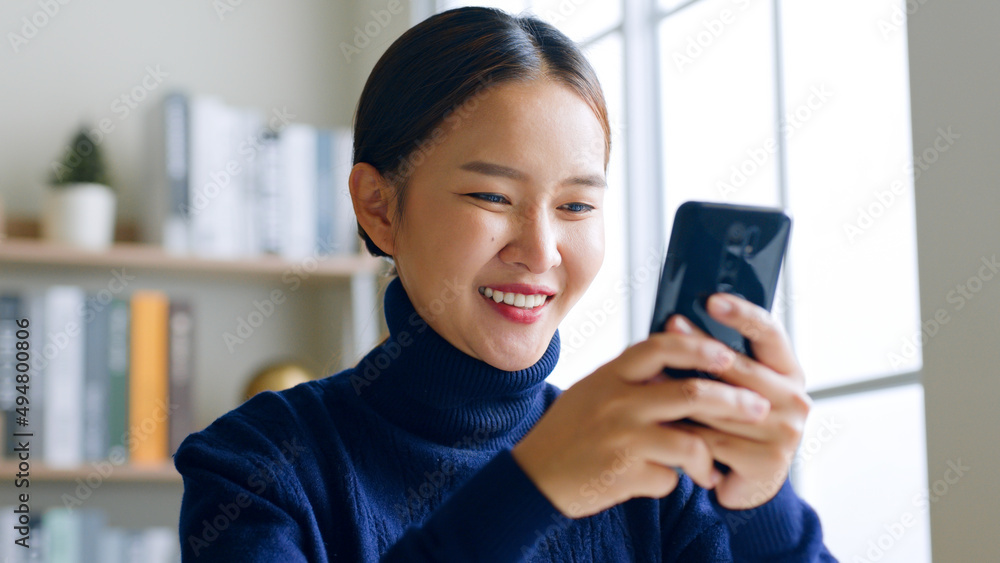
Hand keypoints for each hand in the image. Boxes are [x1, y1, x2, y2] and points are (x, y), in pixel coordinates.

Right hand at [510, 319, 772, 518]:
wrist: (533, 476)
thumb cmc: (568, 431)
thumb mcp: (593, 390)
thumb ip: (630, 378)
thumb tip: (677, 361)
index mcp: (610, 376)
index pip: (660, 347)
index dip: (698, 347)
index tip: (727, 354)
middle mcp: (617, 403)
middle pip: (690, 393)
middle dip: (733, 401)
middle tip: (759, 407)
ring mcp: (622, 439)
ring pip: (690, 442)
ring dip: (710, 456)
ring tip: (714, 466)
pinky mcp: (624, 473)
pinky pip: (669, 478)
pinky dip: (676, 482)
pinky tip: (672, 484)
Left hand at [665, 293, 811, 509]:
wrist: (742, 484)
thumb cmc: (732, 426)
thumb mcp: (733, 387)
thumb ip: (720, 360)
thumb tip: (679, 320)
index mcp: (789, 373)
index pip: (770, 333)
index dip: (742, 314)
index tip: (712, 299)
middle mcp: (795, 399)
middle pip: (738, 366)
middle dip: (699, 345)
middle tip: (670, 326)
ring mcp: (785, 432)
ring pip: (719, 404)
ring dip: (682, 391)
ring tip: (651, 375)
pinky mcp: (767, 462)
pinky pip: (711, 438)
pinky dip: (682, 431)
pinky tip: (660, 421)